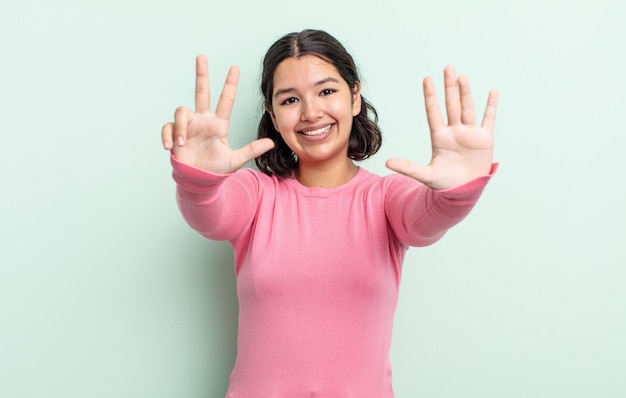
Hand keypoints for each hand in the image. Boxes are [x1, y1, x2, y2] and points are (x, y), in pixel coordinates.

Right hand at [161, 55, 274, 172]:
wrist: (198, 181)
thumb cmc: (216, 170)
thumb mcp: (235, 160)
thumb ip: (251, 150)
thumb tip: (270, 142)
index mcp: (218, 124)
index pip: (226, 100)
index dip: (230, 84)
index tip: (235, 67)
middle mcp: (203, 120)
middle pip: (202, 91)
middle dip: (202, 74)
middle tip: (202, 56)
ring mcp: (188, 126)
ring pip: (182, 111)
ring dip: (181, 127)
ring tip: (182, 143)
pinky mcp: (175, 134)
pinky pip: (168, 127)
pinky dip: (168, 135)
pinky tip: (171, 146)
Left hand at [386, 66, 497, 189]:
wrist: (464, 192)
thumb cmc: (444, 184)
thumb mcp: (425, 175)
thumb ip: (407, 167)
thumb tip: (387, 162)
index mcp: (439, 137)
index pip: (433, 112)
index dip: (430, 96)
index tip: (427, 79)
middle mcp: (454, 131)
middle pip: (451, 105)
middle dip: (449, 88)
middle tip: (447, 68)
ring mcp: (470, 134)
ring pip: (467, 108)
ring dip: (465, 92)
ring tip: (461, 76)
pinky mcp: (485, 139)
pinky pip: (489, 119)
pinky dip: (491, 106)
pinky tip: (492, 91)